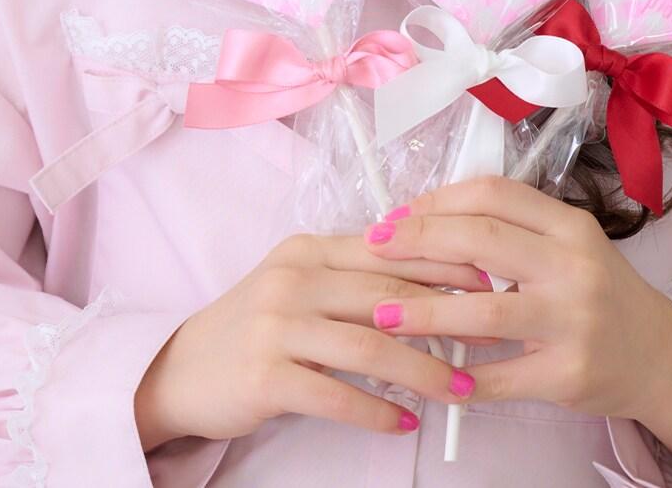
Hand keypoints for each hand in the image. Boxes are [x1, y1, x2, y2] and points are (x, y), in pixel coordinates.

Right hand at [133, 229, 492, 449]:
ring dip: (424, 371)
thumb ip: (352, 276)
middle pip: (389, 295)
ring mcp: (277, 326)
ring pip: (371, 345)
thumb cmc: (252, 327)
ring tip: (460, 390)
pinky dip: (377, 411)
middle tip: (491, 337)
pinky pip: (336, 395)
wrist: (180, 371)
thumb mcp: (298, 285)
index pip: (391, 249)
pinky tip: (404, 421)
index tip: (489, 280)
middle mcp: (294, 279)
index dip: (446, 263)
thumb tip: (429, 282)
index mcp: (308, 250)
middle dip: (449, 318)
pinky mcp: (266, 376)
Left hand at [358, 175, 671, 477]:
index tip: (397, 214)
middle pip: (482, 241)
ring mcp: (574, 322)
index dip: (438, 201)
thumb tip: (428, 219)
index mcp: (569, 226)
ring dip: (426, 312)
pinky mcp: (569, 374)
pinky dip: (461, 377)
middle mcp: (574, 266)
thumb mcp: (567, 245)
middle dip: (419, 242)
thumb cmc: (597, 291)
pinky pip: (501, 376)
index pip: (494, 195)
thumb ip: (513, 230)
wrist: (657, 354)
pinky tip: (430, 374)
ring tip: (383, 314)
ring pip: (485, 311)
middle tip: (374, 247)